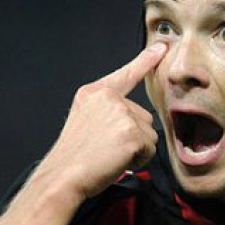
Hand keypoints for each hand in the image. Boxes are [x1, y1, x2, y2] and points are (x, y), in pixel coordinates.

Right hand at [42, 42, 167, 198]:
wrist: (63, 176)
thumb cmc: (73, 157)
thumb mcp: (84, 121)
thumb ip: (106, 111)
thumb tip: (135, 117)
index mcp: (94, 94)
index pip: (125, 75)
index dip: (145, 61)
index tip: (161, 48)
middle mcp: (108, 98)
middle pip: (143, 117)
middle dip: (132, 136)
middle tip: (106, 149)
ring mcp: (121, 114)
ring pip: (148, 134)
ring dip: (136, 150)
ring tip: (109, 156)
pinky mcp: (132, 134)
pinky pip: (149, 150)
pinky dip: (138, 161)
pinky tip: (116, 162)